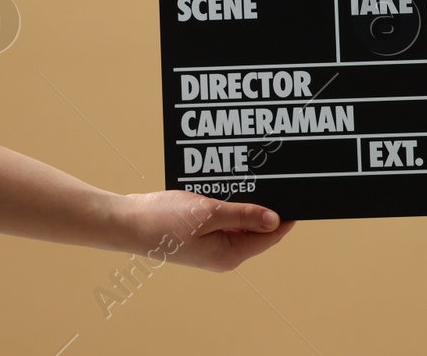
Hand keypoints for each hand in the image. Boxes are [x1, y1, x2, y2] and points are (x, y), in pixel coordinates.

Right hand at [118, 190, 294, 271]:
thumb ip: (245, 215)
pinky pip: (225, 213)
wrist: (126, 220)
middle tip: (278, 174)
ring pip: (242, 216)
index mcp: (230, 254)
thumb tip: (277, 220)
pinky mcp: (201, 230)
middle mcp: (225, 252)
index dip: (287, 213)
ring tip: (256, 172)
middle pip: (259, 225)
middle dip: (268, 201)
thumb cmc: (164, 220)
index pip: (271, 234)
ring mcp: (212, 242)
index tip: (300, 190)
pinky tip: (232, 179)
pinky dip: (230, 198)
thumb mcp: (209, 214)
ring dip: (248, 197)